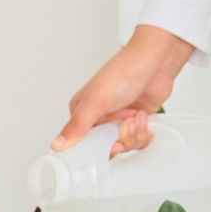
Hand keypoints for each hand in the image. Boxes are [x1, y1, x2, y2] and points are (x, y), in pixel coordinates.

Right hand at [54, 25, 194, 155]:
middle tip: (126, 123)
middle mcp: (100, 118)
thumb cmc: (123, 72)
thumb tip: (56, 144)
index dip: (99, 148)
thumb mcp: (96, 101)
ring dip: (135, 132)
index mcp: (83, 112)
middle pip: (108, 148)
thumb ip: (77, 126)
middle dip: (122, 138)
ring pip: (125, 146)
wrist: (154, 63)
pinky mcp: (135, 122)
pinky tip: (143, 116)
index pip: (84, 144)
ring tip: (136, 115)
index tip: (110, 145)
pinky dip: (144, 131)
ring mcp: (119, 120)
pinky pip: (139, 141)